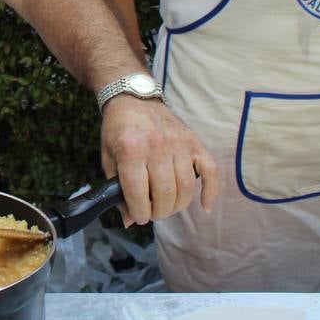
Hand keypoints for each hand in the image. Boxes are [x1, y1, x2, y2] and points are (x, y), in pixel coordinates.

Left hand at [100, 96, 217, 224]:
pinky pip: (210, 170)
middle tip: (152, 213)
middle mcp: (157, 146)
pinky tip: (205, 206)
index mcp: (131, 150)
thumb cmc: (118, 130)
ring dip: (178, 205)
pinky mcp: (193, 141)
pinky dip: (210, 191)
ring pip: (186, 187)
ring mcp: (178, 143)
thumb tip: (128, 220)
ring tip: (167, 207)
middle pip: (165, 193)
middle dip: (158, 212)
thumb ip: (116, 188)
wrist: (133, 98)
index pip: (138, 193)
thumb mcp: (108, 157)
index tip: (138, 216)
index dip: (138, 213)